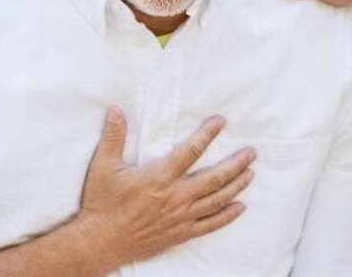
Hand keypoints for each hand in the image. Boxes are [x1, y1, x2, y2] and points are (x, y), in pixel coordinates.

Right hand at [73, 107, 255, 269]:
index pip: (191, 151)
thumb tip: (115, 110)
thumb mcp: (103, 166)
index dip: (208, 134)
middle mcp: (175, 197)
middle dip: (235, 164)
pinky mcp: (180, 233)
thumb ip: (113, 137)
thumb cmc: (102, 204)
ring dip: (236, 186)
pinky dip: (227, 215)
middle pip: (214, 178)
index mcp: (159, 177)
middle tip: (251, 153)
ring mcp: (180, 217)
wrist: (100, 242)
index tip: (221, 122)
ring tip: (250, 173)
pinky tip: (240, 207)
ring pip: (217, 200)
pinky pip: (210, 224)